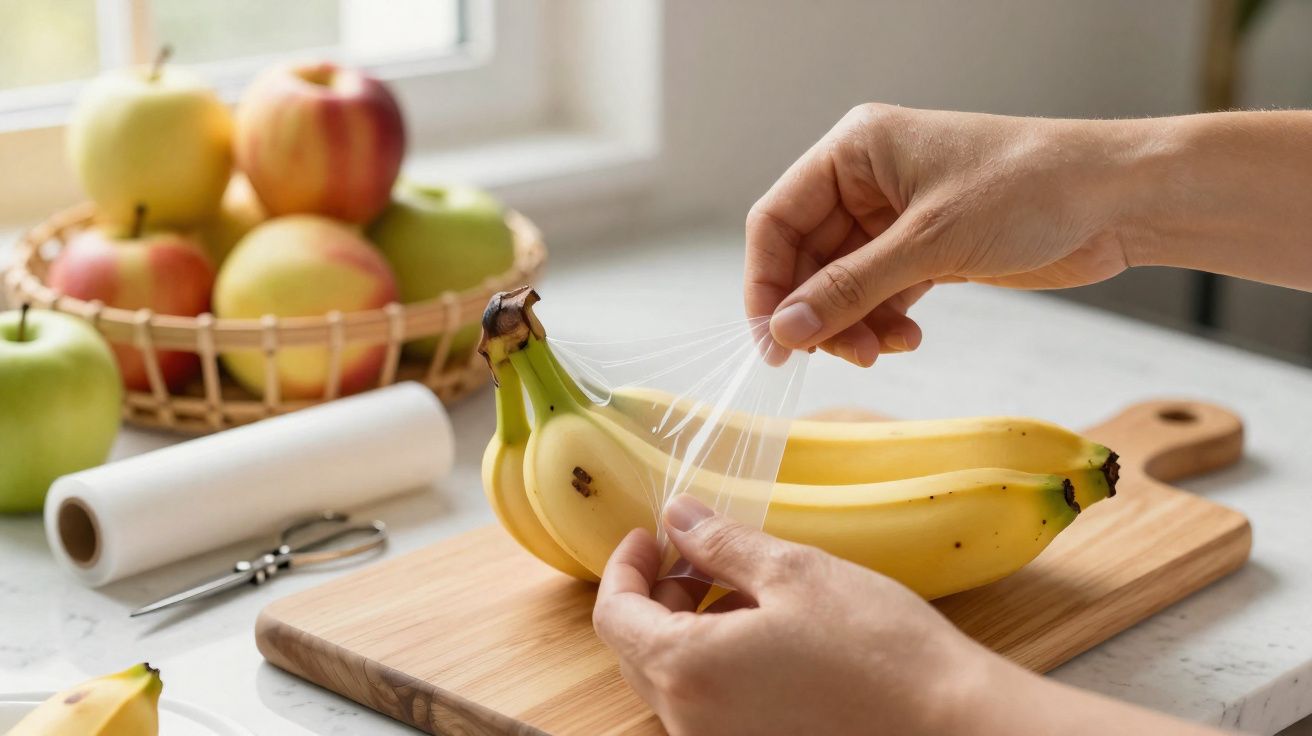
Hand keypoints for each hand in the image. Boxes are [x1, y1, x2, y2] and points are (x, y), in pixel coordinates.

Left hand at [592, 494, 988, 734]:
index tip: (649, 535)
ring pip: (674, 677)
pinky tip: (766, 632)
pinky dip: (717, 662)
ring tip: (744, 586)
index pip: (613, 615)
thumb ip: (721, 543)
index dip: (625, 566)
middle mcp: (690, 721)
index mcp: (688, 671)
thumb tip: (678, 516)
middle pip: (637, 649)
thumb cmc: (877, 646)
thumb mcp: (794, 572)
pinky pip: (708, 704)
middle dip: (659, 593)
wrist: (949, 722)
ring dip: (689, 627)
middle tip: (700, 553)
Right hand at [745, 105, 1136, 364]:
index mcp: (854, 151)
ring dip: (854, 324)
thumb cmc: (1031, 188)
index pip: (777, 219)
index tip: (772, 341)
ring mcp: (896, 217)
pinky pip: (880, 293)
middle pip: (807, 259)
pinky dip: (885, 321)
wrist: (1119, 199)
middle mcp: (867, 180)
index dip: (766, 283)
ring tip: (883, 350)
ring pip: (843, 284)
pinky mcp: (927, 248)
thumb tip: (785, 329)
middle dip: (819, 312)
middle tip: (842, 356)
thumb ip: (852, 287)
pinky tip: (908, 338)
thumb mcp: (931, 241)